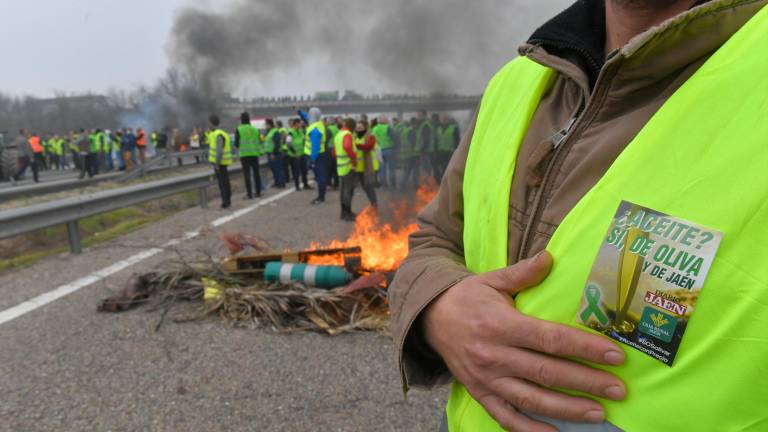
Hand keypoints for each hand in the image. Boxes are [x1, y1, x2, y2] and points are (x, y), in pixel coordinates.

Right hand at [423, 252, 625, 431]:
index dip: (584, 348)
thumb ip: (523, 273)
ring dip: (568, 409)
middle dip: (587, 382)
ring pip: (532, 399)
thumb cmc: (467, 298)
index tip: (614, 355)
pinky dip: (531, 430)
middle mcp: (494, 355)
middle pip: (547, 372)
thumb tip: (550, 256)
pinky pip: (507, 418)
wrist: (430, 319)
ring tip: (599, 412)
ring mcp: (486, 379)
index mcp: (500, 324)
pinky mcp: (480, 394)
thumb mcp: (492, 280)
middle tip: (619, 388)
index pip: (549, 339)